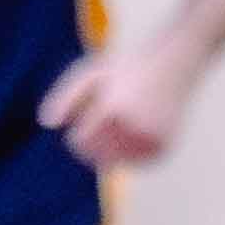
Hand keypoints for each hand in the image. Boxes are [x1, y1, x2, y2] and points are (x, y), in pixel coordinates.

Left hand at [38, 40, 195, 167]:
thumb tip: (47, 123)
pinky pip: (137, 163)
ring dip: (111, 150)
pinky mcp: (166, 146)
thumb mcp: (93, 71)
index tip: (83, 124)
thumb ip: (65, 95)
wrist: (177, 62)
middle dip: (93, 145)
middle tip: (103, 125)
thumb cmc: (129, 66)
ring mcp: (154, 137)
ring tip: (119, 127)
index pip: (82, 139)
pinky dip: (130, 155)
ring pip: (118, 161)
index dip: (76, 137)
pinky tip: (133, 136)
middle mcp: (136, 124)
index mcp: (115, 105)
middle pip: (98, 155)